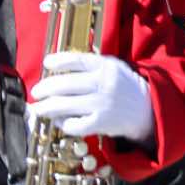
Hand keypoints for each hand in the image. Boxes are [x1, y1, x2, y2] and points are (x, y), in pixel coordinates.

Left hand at [29, 50, 155, 141]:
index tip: (46, 63)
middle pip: (64, 84)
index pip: (76, 60)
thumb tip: (54, 64)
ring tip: (38, 109)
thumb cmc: (123, 86)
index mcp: (105, 67)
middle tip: (35, 93)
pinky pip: (75, 124)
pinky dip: (63, 123)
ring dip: (46, 107)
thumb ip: (88, 64)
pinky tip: (59, 121)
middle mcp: (103, 84)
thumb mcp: (112, 67)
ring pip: (65, 105)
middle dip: (43, 89)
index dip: (58, 61)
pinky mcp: (103, 123)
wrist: (149, 110)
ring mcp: (102, 104)